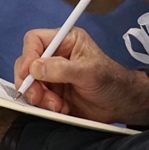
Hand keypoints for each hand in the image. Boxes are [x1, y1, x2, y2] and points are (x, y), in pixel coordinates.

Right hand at [14, 27, 148, 125]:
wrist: (123, 106)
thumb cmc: (112, 82)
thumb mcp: (89, 73)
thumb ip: (61, 69)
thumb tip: (34, 68)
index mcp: (65, 41)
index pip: (34, 40)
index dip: (28, 55)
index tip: (28, 74)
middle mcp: (54, 55)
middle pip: (26, 63)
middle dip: (30, 82)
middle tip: (39, 97)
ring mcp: (50, 75)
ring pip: (28, 83)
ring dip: (38, 97)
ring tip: (58, 106)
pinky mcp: (51, 91)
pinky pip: (36, 97)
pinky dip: (43, 105)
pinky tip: (60, 109)